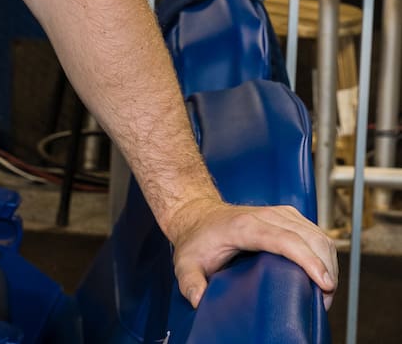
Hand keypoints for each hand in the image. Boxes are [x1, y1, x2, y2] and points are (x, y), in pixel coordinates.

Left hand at [165, 196, 337, 308]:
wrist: (196, 214)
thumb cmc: (195, 240)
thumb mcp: (185, 263)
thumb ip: (190, 282)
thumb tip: (199, 300)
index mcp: (244, 226)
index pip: (286, 240)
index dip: (309, 261)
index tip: (324, 284)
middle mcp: (266, 216)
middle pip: (310, 238)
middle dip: (325, 269)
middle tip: (323, 300)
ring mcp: (280, 214)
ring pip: (318, 235)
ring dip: (329, 263)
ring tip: (325, 292)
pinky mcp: (288, 217)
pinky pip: (316, 233)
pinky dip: (325, 254)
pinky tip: (322, 273)